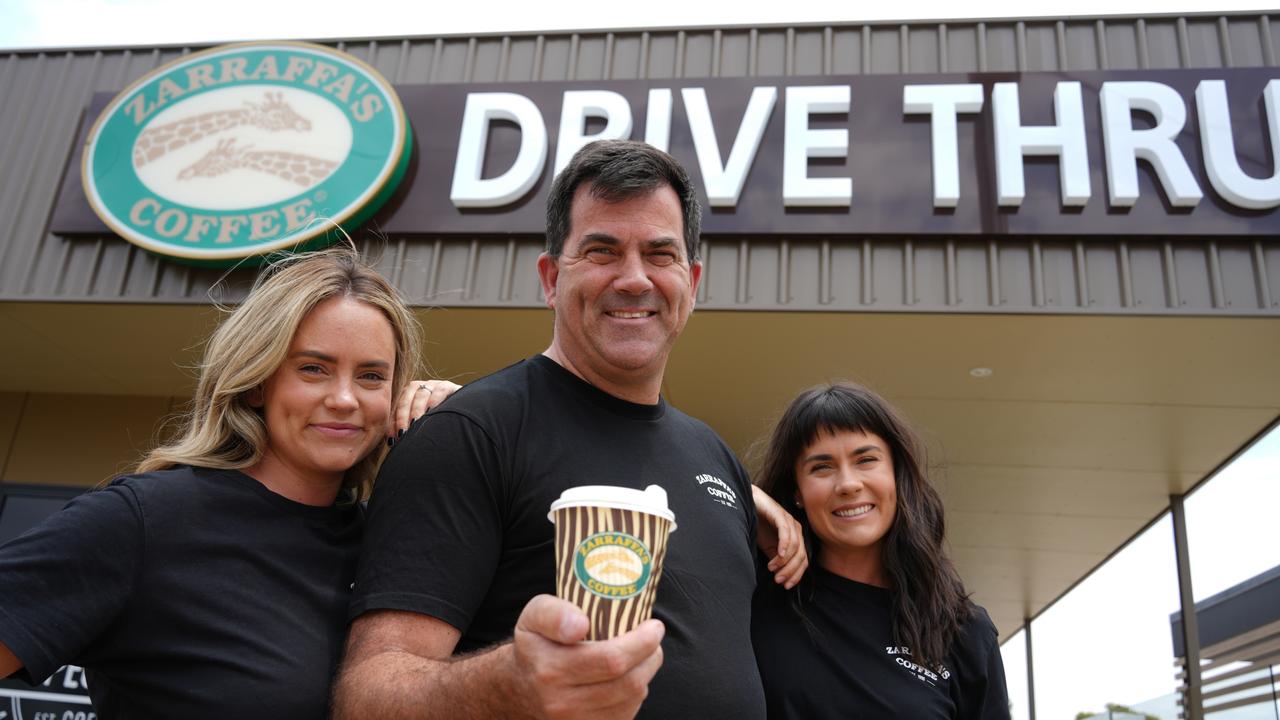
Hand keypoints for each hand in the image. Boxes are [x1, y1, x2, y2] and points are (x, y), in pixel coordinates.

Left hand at [390, 379, 461, 440]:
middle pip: (406, 398)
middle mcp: (421, 388)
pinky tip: (432, 412)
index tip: (394, 438)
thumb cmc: (440, 424)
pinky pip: (440, 390)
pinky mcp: (450, 386)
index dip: (394, 422)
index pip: (398, 407)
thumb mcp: (422, 427)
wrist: (466, 416)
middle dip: (402, 417)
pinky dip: (434, 400)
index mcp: (410, 396)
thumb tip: (393, 443)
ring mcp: (435, 385)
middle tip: (403, 433)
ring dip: (417, 409)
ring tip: (415, 424)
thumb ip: (408, 430)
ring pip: (421, 394)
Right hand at [511, 595, 663, 719]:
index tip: (652, 626)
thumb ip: (555, 614)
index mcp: (551, 669)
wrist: (520, 688)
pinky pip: (626, 714)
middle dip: (650, 655)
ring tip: (643, 653)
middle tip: (653, 636)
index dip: (641, 643)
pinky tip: (628, 675)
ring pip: (631, 699)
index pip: (611, 660)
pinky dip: (635, 693)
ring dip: (645, 673)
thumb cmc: (535, 645)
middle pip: (628, 682)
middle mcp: (563, 702)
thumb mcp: (534, 616)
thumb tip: (581, 624)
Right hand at [752, 485, 807, 588]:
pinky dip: (784, 545)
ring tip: (772, 568)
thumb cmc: (757, 524)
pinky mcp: (780, 514)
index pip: (803, 561)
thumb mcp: (768, 546)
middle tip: (778, 579)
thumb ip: (777, 559)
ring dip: (784, 561)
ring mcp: (789, 521)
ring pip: (795, 547)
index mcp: (795, 538)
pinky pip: (786, 532)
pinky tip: (778, 555)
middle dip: (790, 571)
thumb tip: (781, 577)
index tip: (786, 586)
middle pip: (801, 556)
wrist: (746, 504)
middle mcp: (796, 530)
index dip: (796, 575)